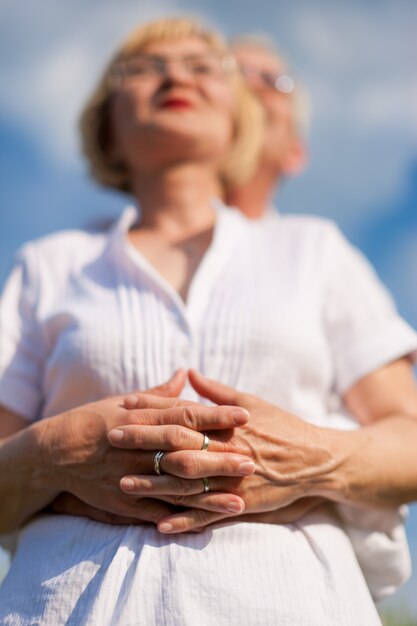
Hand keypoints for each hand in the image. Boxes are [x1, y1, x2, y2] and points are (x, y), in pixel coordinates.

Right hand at [41, 371, 252, 523]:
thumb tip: (186, 373)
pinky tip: (205, 524)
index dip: (216, 416)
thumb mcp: (124, 402)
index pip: (186, 415)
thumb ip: (160, 394)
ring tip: (239, 499)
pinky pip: (157, 511)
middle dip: (220, 457)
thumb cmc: (94, 421)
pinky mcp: (125, 501)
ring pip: (176, 485)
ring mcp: (132, 476)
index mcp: (143, 419)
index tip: (244, 416)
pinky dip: (181, 518)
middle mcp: (140, 447)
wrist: (56, 452)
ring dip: (209, 493)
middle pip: (187, 451)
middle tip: (251, 461)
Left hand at [116, 370, 334, 532]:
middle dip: (143, 441)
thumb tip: (190, 372)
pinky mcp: (242, 502)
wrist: (315, 459)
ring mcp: (233, 478)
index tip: (125, 403)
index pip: (183, 413)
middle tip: (111, 437)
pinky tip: (158, 526)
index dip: (153, 408)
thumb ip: (217, 391)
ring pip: (187, 484)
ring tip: (123, 483)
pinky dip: (184, 521)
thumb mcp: (251, 401)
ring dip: (154, 484)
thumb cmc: (282, 425)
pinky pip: (208, 515)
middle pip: (178, 445)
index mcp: (227, 423)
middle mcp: (227, 449)